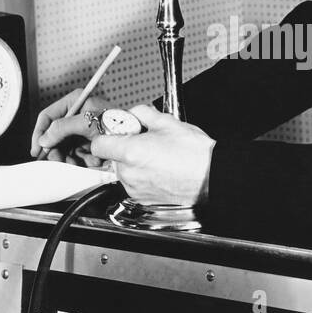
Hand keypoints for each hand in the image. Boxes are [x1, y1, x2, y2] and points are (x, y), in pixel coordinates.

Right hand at [31, 88, 115, 164]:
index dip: (40, 133)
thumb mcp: (86, 123)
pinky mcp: (89, 141)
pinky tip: (89, 161)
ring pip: (64, 147)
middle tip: (57, 160)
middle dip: (56, 150)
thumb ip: (62, 128)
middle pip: (55, 135)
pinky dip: (81, 160)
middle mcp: (77, 114)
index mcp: (75, 102)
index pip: (48, 116)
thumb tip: (45, 138)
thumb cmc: (117, 124)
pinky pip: (76, 153)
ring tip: (78, 161)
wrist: (135, 137)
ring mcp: (83, 129)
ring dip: (70, 157)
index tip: (37, 149)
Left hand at [88, 105, 214, 206]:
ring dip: (134, 163)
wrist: (212, 177)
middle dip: (125, 147)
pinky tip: (161, 169)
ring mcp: (136, 189)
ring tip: (158, 157)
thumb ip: (142, 113)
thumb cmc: (195, 154)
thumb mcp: (168, 122)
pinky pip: (135, 184)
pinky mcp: (144, 199)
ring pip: (124, 171)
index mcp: (131, 152)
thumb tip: (135, 114)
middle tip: (145, 141)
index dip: (108, 135)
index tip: (118, 130)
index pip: (99, 144)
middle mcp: (130, 174)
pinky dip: (143, 177)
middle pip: (112, 157)